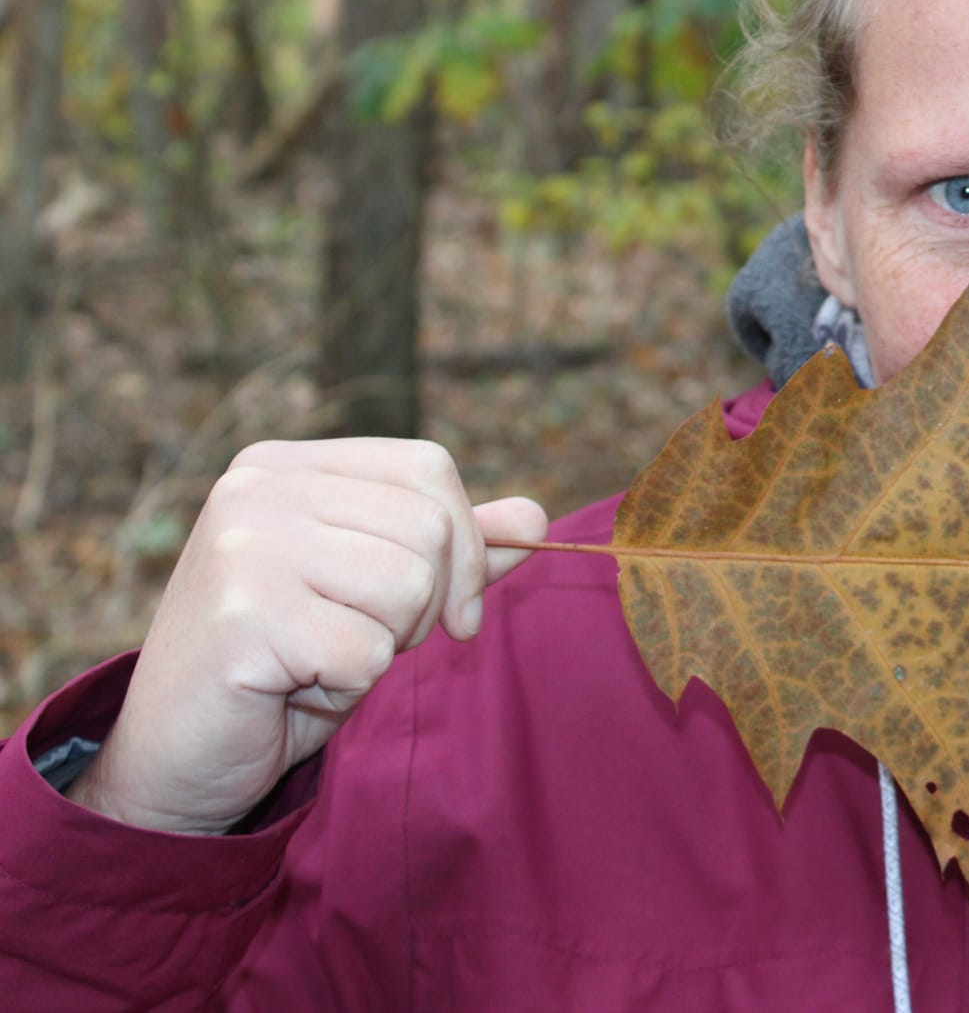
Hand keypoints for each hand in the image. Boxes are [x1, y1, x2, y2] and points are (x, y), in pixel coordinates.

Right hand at [66, 439, 548, 834]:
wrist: (177, 757)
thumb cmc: (285, 666)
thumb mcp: (377, 594)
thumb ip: (451, 551)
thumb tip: (536, 518)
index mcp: (285, 466)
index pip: (429, 468)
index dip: (465, 544)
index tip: (452, 610)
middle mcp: (257, 488)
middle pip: (429, 526)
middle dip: (425, 605)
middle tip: (358, 639)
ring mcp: (244, 547)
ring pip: (409, 585)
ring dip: (384, 645)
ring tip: (318, 657)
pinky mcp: (243, 616)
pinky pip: (368, 650)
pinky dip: (348, 685)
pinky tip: (293, 686)